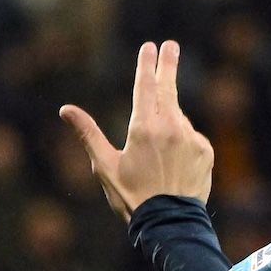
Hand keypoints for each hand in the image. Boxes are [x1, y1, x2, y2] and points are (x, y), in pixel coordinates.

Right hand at [61, 40, 213, 219]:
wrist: (168, 225)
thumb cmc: (131, 197)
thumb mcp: (104, 166)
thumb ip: (88, 133)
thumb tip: (66, 110)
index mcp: (143, 128)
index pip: (145, 85)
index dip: (147, 63)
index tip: (149, 46)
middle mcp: (170, 127)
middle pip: (169, 88)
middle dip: (168, 64)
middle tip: (170, 45)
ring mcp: (191, 138)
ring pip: (178, 118)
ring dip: (169, 122)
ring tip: (157, 153)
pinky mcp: (205, 150)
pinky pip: (191, 137)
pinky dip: (182, 142)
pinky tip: (172, 164)